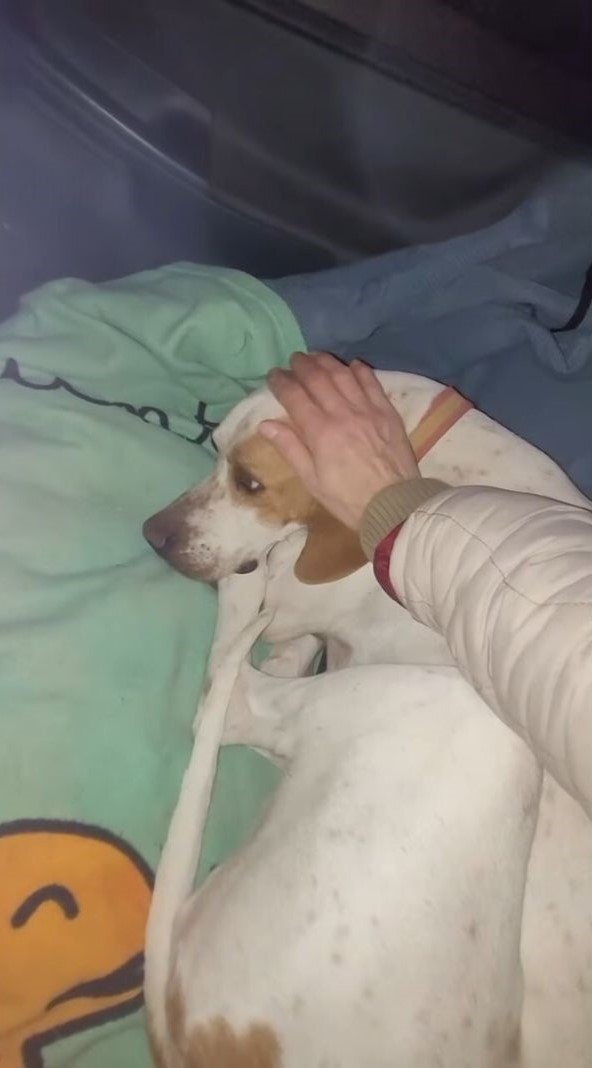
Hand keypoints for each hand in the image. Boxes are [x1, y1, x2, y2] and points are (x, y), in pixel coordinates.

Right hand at [260, 352, 418, 529]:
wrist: (394, 506)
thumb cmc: (347, 499)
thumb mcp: (312, 480)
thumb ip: (290, 448)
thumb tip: (265, 425)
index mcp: (320, 433)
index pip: (295, 397)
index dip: (281, 382)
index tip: (273, 376)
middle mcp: (343, 414)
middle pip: (318, 379)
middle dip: (302, 366)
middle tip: (294, 361)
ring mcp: (367, 410)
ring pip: (343, 375)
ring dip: (327, 362)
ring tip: (316, 357)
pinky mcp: (387, 412)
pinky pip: (372, 383)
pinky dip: (359, 370)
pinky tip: (351, 365)